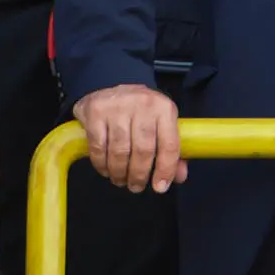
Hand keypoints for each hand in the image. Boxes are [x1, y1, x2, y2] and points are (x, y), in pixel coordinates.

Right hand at [73, 84, 187, 193]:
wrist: (111, 87)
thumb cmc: (140, 111)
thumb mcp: (160, 123)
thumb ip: (171, 149)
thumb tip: (179, 177)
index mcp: (164, 108)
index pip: (169, 144)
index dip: (165, 170)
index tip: (160, 187)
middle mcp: (143, 104)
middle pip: (143, 150)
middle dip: (139, 175)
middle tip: (136, 187)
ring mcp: (118, 106)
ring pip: (120, 151)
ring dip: (120, 173)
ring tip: (121, 180)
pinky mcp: (96, 111)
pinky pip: (98, 147)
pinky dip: (102, 164)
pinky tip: (106, 170)